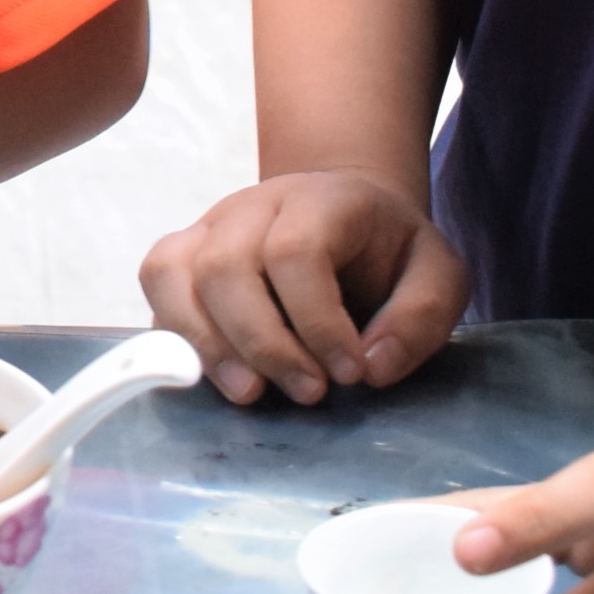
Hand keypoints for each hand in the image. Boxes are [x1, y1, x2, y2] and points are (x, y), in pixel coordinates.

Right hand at [139, 165, 467, 403]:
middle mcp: (255, 206)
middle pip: (227, 266)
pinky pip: (156, 283)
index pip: (296, 252)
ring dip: (210, 345)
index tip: (351, 373)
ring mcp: (211, 225)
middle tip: (309, 393)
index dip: (318, 321)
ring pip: (178, 274)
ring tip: (252, 393)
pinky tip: (213, 373)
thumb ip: (421, 318)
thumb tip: (372, 368)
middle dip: (264, 343)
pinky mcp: (184, 252)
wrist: (343, 213)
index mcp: (322, 200)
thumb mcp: (438, 276)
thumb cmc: (390, 252)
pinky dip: (174, 332)